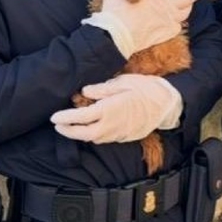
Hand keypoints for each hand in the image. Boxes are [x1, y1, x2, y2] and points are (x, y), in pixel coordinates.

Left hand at [50, 75, 182, 142]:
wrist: (167, 104)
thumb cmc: (146, 89)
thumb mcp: (123, 82)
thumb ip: (102, 89)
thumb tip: (85, 91)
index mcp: (109, 110)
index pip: (81, 117)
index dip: (65, 118)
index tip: (54, 117)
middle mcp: (112, 125)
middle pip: (84, 134)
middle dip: (68, 131)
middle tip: (58, 125)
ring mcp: (119, 134)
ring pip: (94, 139)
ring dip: (81, 135)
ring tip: (72, 127)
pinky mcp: (125, 137)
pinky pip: (105, 139)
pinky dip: (95, 135)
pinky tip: (92, 128)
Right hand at [83, 0, 199, 57]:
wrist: (117, 35)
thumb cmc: (116, 10)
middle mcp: (167, 4)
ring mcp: (169, 20)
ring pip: (185, 13)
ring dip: (188, 8)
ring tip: (188, 6)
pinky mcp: (167, 33)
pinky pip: (177, 27)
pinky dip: (177, 24)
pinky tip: (175, 23)